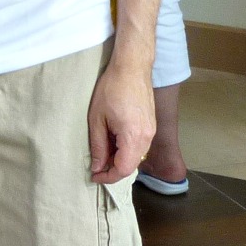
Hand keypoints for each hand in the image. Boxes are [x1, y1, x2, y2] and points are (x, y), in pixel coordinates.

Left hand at [86, 56, 154, 183]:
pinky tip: (112, 140)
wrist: (132, 67)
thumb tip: (97, 167)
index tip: (94, 176)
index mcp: (134, 137)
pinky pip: (139, 145)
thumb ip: (98, 145)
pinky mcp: (151, 125)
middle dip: (112, 169)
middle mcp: (147, 137)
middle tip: (95, 165)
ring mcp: (151, 131)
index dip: (108, 177)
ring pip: (135, 156)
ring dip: (119, 158)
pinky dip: (126, 149)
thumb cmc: (112, 89)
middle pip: (131, 165)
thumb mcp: (97, 119)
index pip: (123, 169)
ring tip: (101, 150)